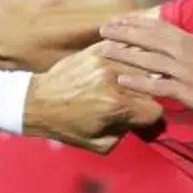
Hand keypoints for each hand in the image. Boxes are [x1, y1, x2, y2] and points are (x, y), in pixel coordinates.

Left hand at [23, 46, 163, 149]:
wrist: (36, 101)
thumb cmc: (67, 126)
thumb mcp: (100, 143)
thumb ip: (126, 132)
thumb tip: (142, 120)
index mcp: (116, 105)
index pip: (155, 109)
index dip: (150, 115)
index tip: (141, 115)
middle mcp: (114, 79)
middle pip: (152, 84)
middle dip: (147, 94)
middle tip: (138, 98)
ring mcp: (105, 61)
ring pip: (141, 63)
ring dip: (141, 72)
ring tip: (134, 79)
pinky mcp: (96, 50)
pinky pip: (124, 49)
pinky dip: (128, 56)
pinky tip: (125, 62)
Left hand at [98, 14, 192, 127]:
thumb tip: (181, 45)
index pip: (159, 27)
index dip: (137, 23)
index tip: (119, 19)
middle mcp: (188, 53)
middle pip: (149, 38)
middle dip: (124, 32)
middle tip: (103, 29)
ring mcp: (187, 71)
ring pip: (149, 59)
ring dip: (125, 54)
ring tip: (104, 50)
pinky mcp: (189, 91)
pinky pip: (158, 85)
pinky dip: (139, 82)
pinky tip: (122, 80)